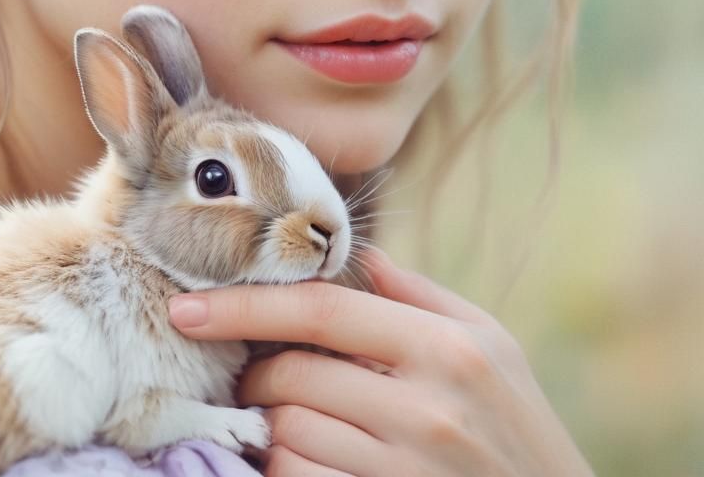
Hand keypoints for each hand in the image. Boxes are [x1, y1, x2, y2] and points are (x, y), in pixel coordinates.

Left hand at [168, 247, 595, 475]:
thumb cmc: (518, 427)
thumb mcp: (491, 345)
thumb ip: (418, 296)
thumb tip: (353, 252)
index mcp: (447, 349)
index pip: (319, 311)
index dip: (244, 306)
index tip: (187, 307)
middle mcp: (427, 410)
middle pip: (291, 379)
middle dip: (258, 377)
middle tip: (258, 379)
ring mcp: (406, 472)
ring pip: (287, 440)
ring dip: (273, 431)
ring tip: (298, 425)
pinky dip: (288, 471)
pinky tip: (313, 461)